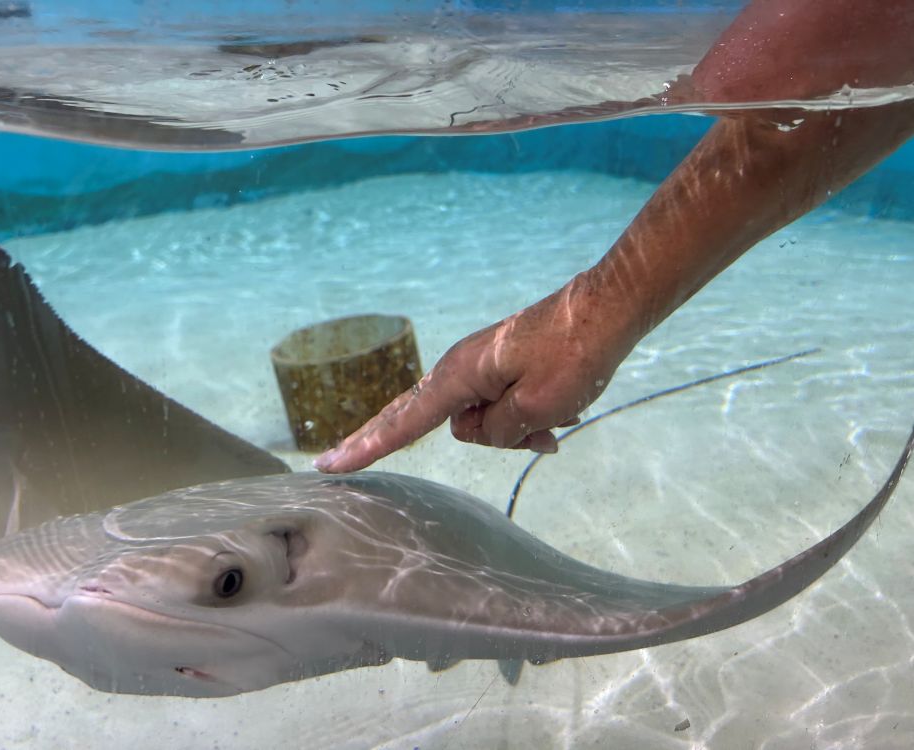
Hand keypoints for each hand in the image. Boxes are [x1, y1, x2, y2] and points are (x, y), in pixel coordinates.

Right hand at [315, 271, 636, 472]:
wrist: (607, 310)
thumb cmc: (574, 357)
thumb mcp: (535, 408)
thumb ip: (496, 431)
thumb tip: (483, 430)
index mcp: (459, 376)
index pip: (402, 421)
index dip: (366, 447)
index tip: (329, 465)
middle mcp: (461, 369)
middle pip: (452, 426)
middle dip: (490, 439)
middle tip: (529, 433)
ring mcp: (482, 366)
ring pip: (485, 422)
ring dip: (518, 430)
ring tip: (559, 420)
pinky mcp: (502, 366)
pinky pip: (502, 406)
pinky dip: (527, 417)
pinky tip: (560, 414)